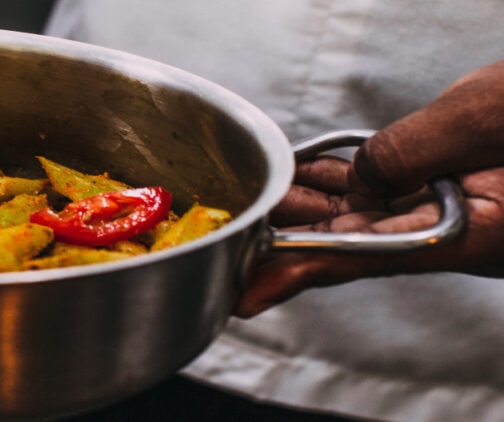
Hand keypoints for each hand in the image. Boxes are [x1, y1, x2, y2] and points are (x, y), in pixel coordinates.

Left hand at [235, 60, 503, 317]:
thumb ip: (412, 150)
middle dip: (282, 236)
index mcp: (463, 232)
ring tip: (248, 204)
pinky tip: (296, 171)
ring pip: (355, 211)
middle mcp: (444, 228)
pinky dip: (333, 178)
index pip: (358, 257)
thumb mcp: (486, 120)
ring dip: (299, 207)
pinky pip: (374, 184)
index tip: (246, 292)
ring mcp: (440, 205)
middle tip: (230, 233)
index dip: (294, 272)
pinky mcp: (438, 180)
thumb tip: (363, 173)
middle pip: (344, 240)